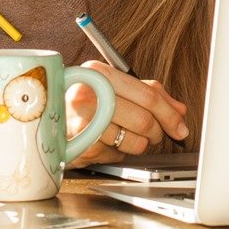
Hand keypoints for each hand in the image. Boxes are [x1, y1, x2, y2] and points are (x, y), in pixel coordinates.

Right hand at [66, 60, 188, 166]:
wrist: (48, 124)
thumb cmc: (84, 106)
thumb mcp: (114, 90)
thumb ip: (149, 95)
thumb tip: (180, 110)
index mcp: (99, 73)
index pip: (147, 94)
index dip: (170, 113)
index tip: (180, 126)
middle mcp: (89, 94)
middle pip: (144, 119)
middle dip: (157, 131)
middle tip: (155, 134)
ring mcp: (83, 121)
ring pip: (135, 141)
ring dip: (139, 144)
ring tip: (125, 136)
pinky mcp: (83, 145)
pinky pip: (119, 155)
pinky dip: (120, 153)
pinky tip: (107, 143)